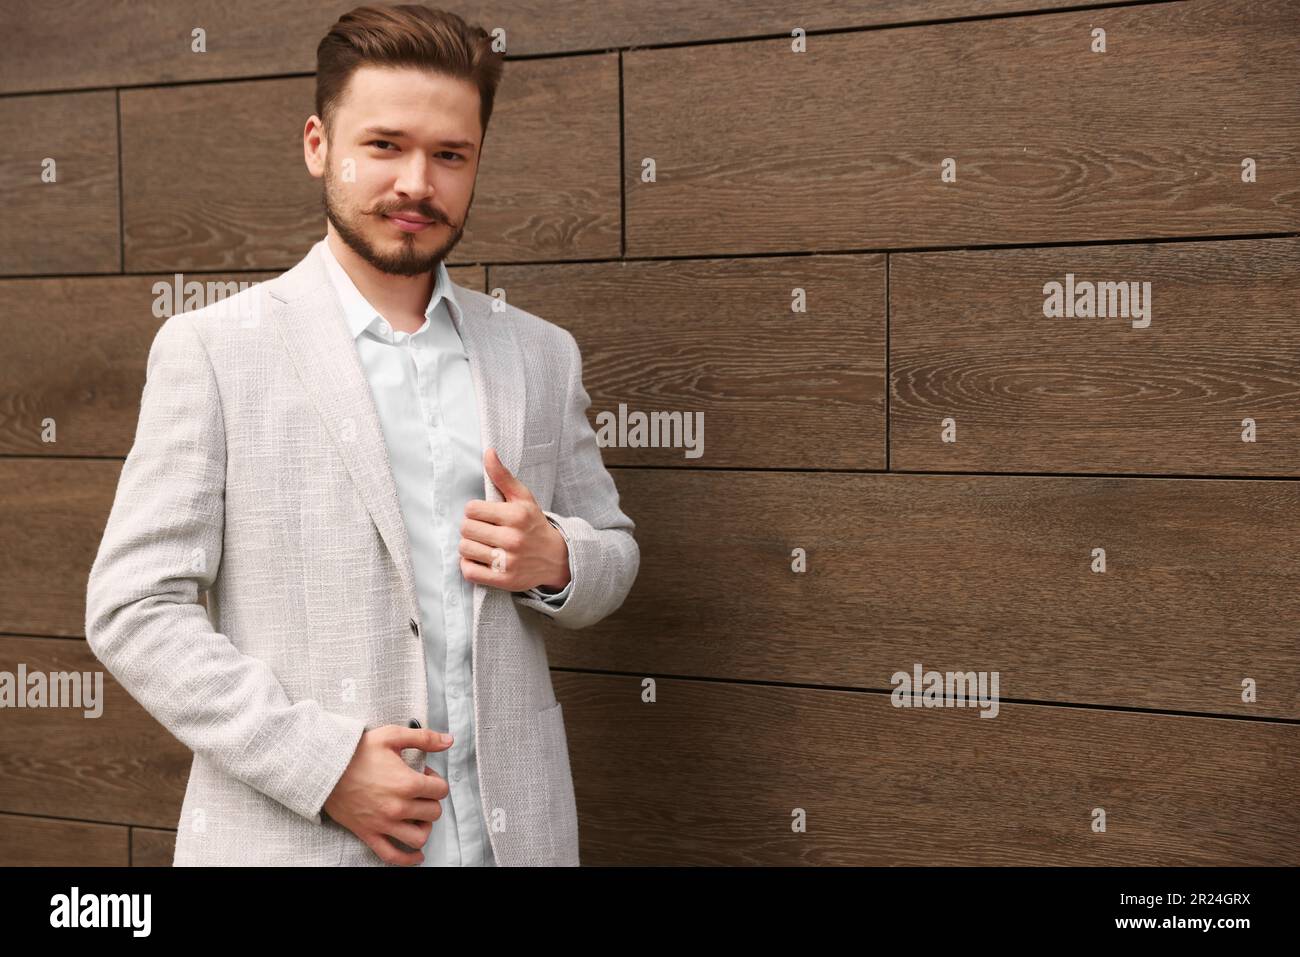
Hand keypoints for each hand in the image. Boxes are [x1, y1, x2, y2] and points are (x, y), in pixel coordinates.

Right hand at [323, 725, 453, 865]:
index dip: (436, 781)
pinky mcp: (369, 834)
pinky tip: (417, 854)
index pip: (441, 790)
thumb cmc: (357, 751)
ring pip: (420, 837)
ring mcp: (383, 823)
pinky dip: (408, 858)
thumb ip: (423, 738)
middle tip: (420, 793)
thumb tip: (449, 741)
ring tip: (418, 816)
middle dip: (431, 801)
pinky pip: (392, 855)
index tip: (425, 776)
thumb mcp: (391, 736)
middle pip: (433, 813)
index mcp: (406, 783)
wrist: (324, 769)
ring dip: (424, 827)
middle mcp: (398, 807)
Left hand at [459, 447, 570, 591]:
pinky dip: (469, 565)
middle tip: (482, 530)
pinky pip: (469, 572)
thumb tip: (488, 452)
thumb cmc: (534, 525)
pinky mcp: (503, 580)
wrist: (556, 558)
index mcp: (516, 516)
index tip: (484, 515)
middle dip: (471, 528)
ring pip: (465, 550)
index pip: (471, 509)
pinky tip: (480, 559)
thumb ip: (503, 476)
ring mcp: (508, 562)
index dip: (474, 511)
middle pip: (466, 529)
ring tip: (481, 544)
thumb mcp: (523, 498)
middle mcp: (512, 539)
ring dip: (469, 547)